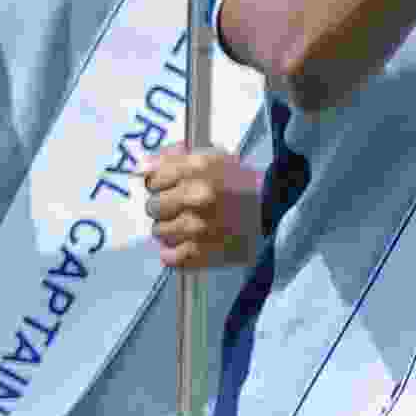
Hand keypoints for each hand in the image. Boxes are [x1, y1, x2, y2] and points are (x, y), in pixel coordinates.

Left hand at [141, 139, 262, 272]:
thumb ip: (173, 157)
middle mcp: (197, 197)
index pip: (153, 179)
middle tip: (182, 207)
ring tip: (190, 225)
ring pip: (159, 232)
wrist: (273, 212)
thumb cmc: (240, 184)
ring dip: (170, 230)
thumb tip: (141, 168)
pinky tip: (188, 244)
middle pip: (152, 206)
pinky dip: (174, 253)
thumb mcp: (212, 157)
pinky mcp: (202, 254)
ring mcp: (198, 228)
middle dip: (164, 206)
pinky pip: (169, 257)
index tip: (169, 187)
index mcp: (199, 169)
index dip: (159, 184)